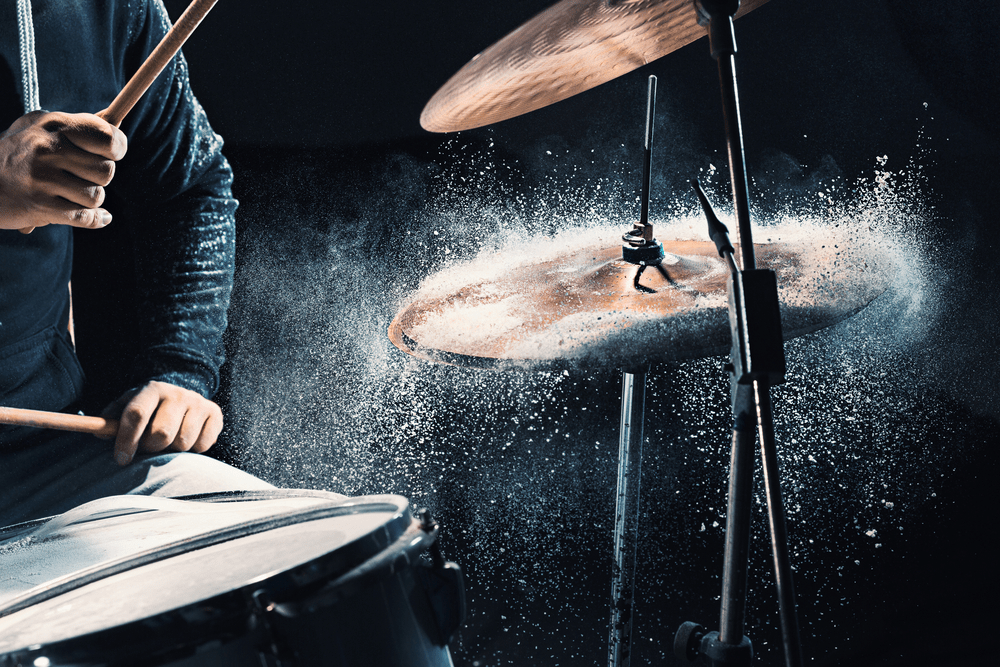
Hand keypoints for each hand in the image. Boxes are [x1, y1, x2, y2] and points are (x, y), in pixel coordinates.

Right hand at [0, 111, 126, 231]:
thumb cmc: (15, 154)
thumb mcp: (37, 128)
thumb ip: (74, 128)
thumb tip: (115, 133)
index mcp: (52, 125)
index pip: (106, 136)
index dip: (117, 148)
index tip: (112, 154)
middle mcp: (47, 148)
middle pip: (106, 171)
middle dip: (100, 178)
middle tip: (83, 177)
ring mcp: (42, 178)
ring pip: (96, 196)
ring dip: (91, 200)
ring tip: (72, 194)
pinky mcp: (39, 205)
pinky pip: (85, 217)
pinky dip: (96, 220)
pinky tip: (100, 217)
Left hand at [100, 381, 223, 465]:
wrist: (181, 395)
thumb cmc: (148, 408)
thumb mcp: (127, 406)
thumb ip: (110, 419)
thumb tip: (99, 434)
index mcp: (152, 389)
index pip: (136, 414)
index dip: (126, 440)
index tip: (121, 459)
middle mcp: (177, 393)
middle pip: (161, 433)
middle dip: (150, 448)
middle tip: (148, 447)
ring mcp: (198, 403)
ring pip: (182, 443)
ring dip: (172, 450)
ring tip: (168, 442)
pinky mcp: (215, 414)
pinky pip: (202, 445)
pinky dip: (192, 450)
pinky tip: (186, 439)